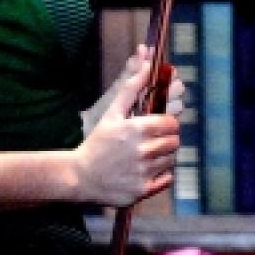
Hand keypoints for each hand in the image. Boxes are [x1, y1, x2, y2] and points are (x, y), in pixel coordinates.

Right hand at [73, 52, 180, 206]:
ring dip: (164, 157)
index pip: (171, 123)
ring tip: (146, 157)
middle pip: (175, 142)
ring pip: (171, 159)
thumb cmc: (98, 143)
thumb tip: (148, 64)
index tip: (159, 127)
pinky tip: (146, 171)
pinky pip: (167, 179)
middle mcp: (142, 151)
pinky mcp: (142, 190)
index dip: (167, 124)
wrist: (79, 177)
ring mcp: (143, 172)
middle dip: (167, 140)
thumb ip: (132, 88)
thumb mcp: (112, 114)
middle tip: (153, 142)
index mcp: (136, 130)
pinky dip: (161, 175)